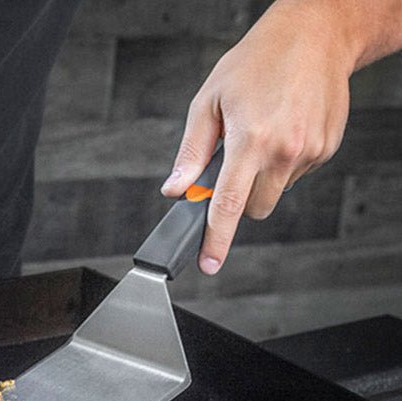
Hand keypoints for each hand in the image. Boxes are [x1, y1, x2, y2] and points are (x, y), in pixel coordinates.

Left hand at [161, 0, 352, 273]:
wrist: (316, 35)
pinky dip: (284, 162)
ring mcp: (311, 152)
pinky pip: (295, 174)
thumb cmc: (257, 62)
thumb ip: (191, 153)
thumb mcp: (208, 101)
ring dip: (262, 177)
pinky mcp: (327, 149)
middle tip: (234, 161)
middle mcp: (285, 150)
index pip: (229, 205)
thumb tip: (176, 189)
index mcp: (251, 140)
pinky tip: (283, 128)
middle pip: (254, 209)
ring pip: (275, 192)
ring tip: (262, 132)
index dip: (216, 239)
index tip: (208, 264)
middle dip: (239, 197)